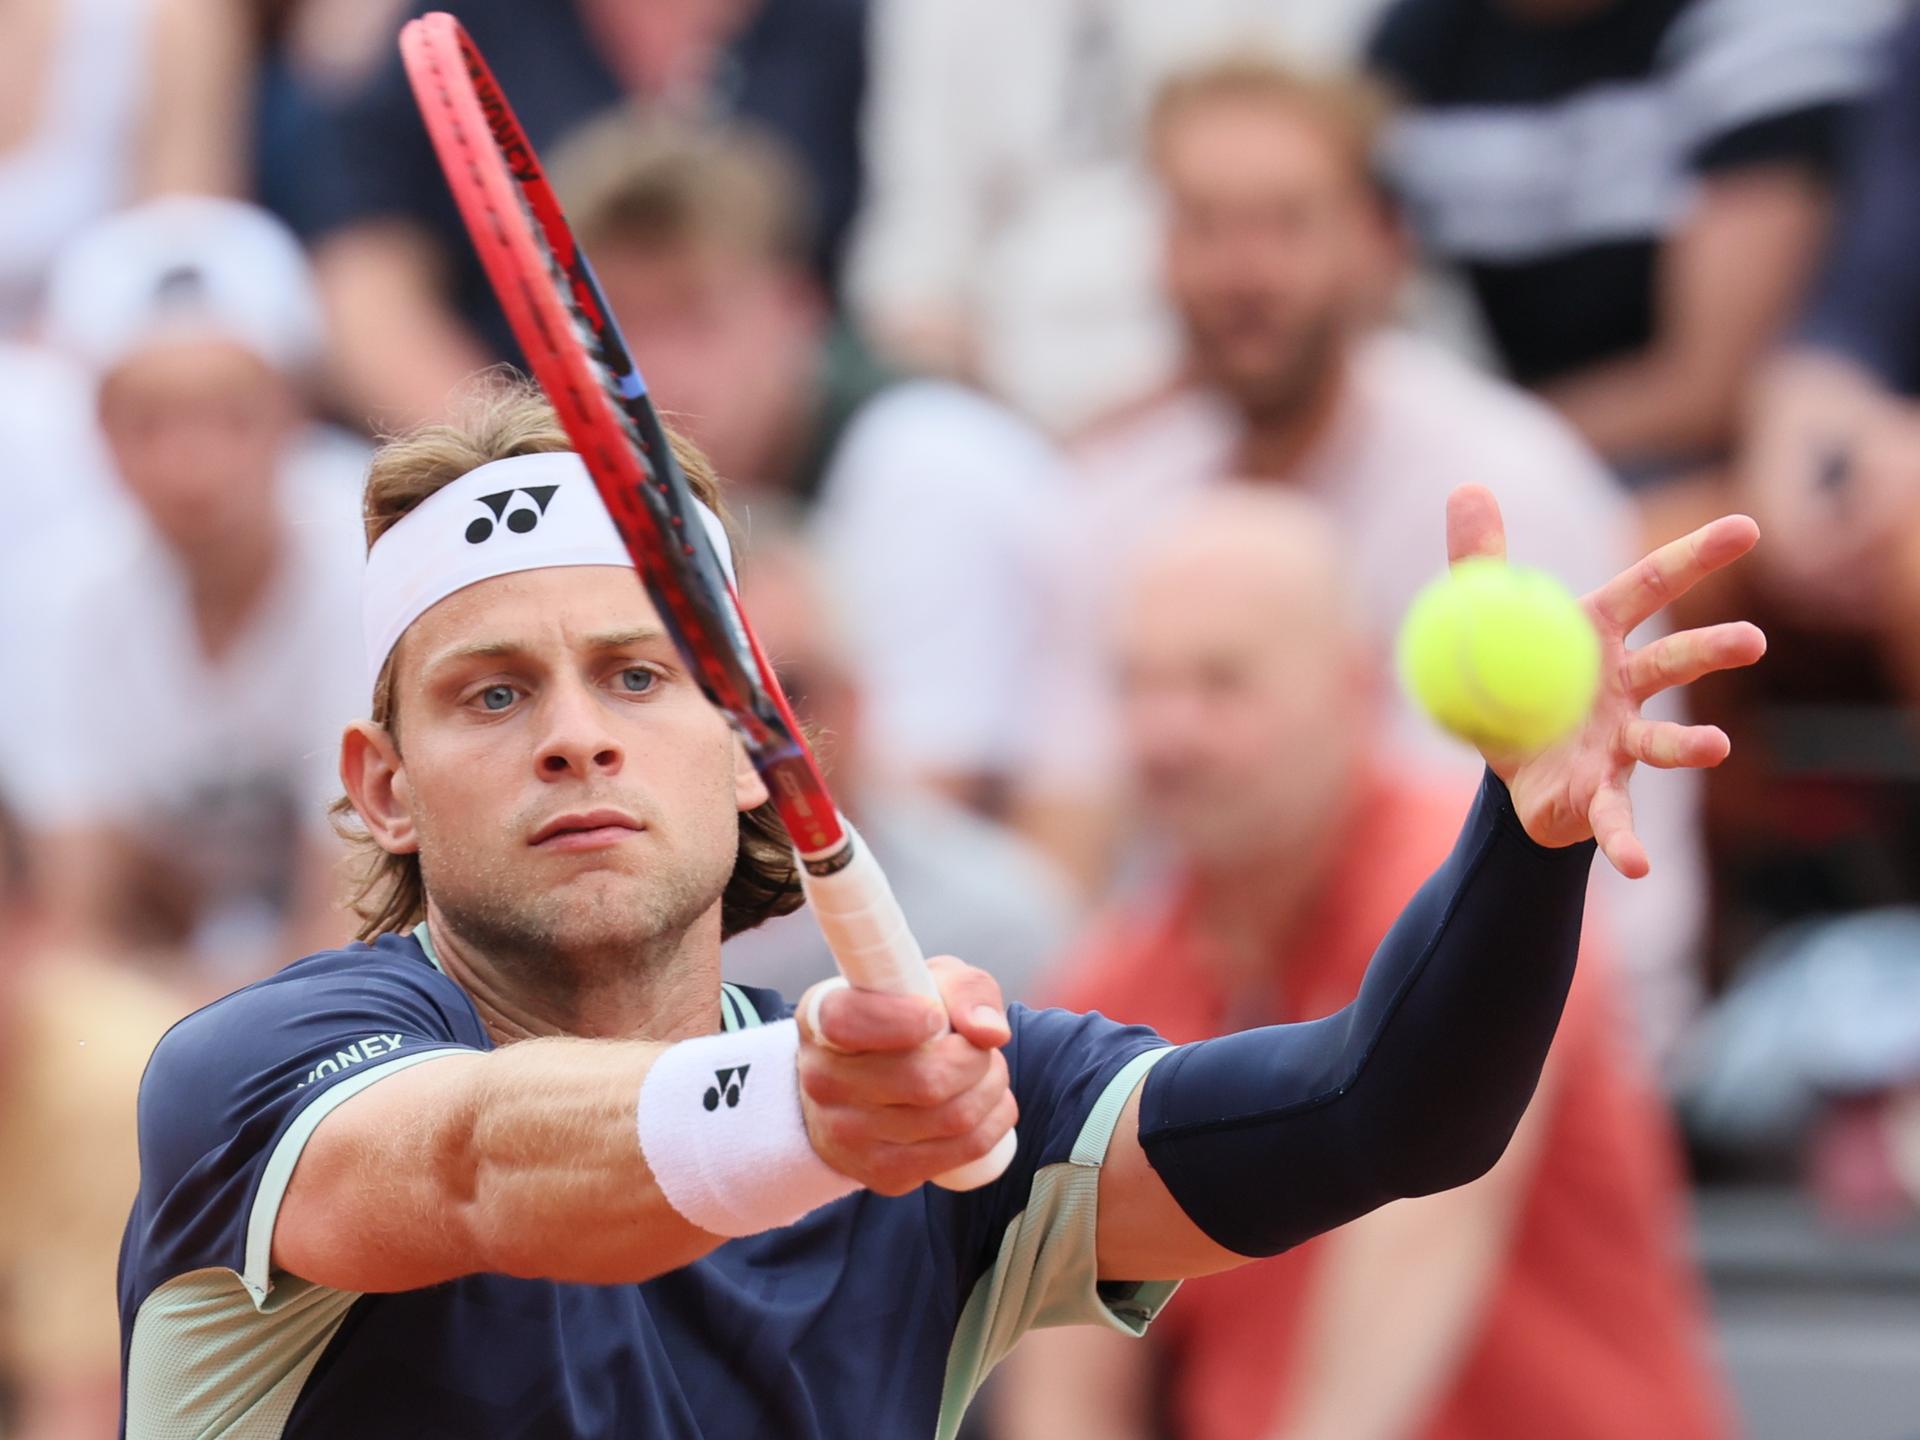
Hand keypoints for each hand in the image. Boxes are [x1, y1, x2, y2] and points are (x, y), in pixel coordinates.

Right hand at [794, 957, 1017, 1195]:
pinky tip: (988, 1104)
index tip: (934, 1015)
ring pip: (952, 1117)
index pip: (848, 1021)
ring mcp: (848, 1136)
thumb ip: (963, 989)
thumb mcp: (923, 982)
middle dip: (975, 1059)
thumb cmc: (898, 1022)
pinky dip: (994, 1122)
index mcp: (821, 1019)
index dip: (899, 1019)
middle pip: (924, 1079)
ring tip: (986, 1072)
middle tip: (980, 1048)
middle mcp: (824, 1080)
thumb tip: (989, 1033)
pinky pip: (964, 1151)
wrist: (856, 1092)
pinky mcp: (882, 1174)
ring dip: (991, 1089)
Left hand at [1446, 484, 1765, 876]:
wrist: (1509, 769)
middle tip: (1750, 640)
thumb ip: (1479, 562)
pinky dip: (1627, 842)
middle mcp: (1626, 687)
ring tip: (1715, 747)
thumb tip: (1465, 486)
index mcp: (1600, 635)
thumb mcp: (1484, 621)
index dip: (1697, 556)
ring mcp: (1622, 744)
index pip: (1652, 586)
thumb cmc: (1512, 680)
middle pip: (1674, 663)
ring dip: (1690, 744)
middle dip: (1712, 649)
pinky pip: (1618, 819)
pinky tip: (1640, 865)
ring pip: (1663, 741)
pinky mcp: (1602, 796)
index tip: (1748, 526)